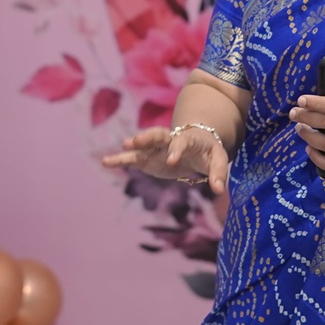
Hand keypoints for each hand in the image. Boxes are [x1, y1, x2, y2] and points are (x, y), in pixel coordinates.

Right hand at [102, 125, 229, 194]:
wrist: (196, 145)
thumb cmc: (208, 151)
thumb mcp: (218, 159)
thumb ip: (218, 172)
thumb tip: (219, 189)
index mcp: (188, 138)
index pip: (181, 142)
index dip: (176, 150)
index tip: (171, 161)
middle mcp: (169, 140)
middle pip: (156, 135)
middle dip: (145, 138)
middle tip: (134, 142)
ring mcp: (156, 148)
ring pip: (141, 146)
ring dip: (129, 149)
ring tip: (111, 156)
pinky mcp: (147, 158)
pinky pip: (132, 158)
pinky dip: (120, 160)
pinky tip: (106, 162)